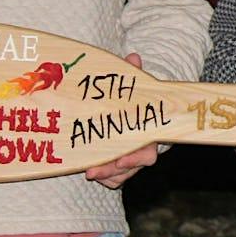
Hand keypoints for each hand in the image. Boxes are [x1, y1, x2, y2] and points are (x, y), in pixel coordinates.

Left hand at [86, 53, 156, 188]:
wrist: (137, 115)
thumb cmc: (135, 102)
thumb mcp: (135, 88)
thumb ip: (133, 75)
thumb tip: (133, 56)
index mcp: (147, 135)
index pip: (147, 153)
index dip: (135, 158)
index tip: (121, 158)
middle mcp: (140, 152)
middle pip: (128, 169)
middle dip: (110, 171)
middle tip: (92, 171)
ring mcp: (130, 163)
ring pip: (119, 176)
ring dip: (104, 174)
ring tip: (88, 170)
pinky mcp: (120, 169)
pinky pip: (112, 179)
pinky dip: (103, 177)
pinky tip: (89, 168)